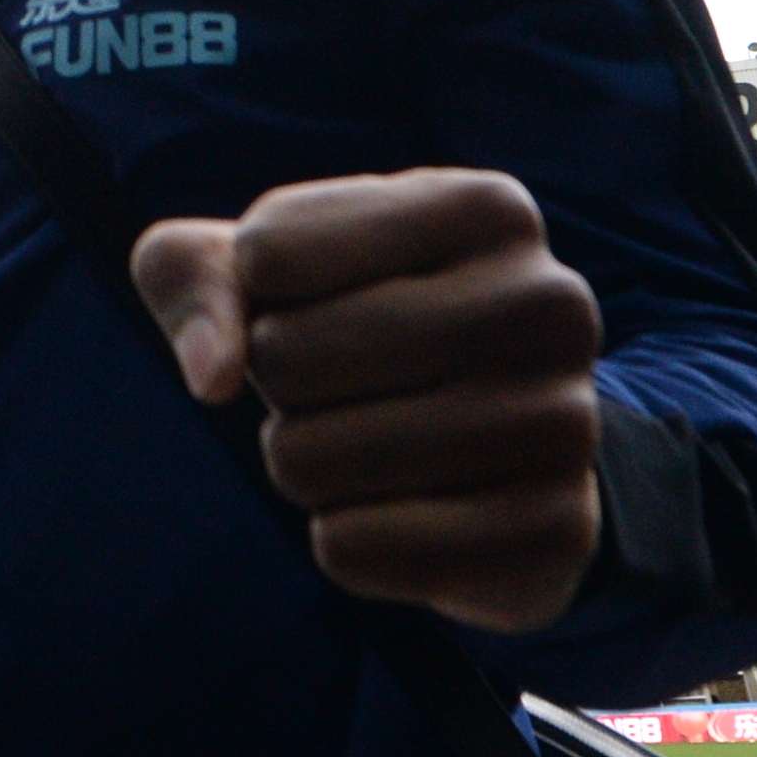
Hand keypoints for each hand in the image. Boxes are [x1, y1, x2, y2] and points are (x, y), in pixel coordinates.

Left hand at [132, 168, 604, 635]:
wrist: (502, 448)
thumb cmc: (360, 326)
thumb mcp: (266, 268)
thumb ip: (191, 275)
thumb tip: (210, 373)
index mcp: (487, 206)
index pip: (267, 252)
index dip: (254, 295)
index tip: (312, 302)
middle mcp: (548, 303)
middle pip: (286, 358)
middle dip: (275, 388)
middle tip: (336, 391)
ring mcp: (565, 422)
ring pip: (311, 462)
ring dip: (303, 467)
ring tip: (364, 450)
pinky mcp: (549, 533)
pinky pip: (353, 550)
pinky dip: (338, 542)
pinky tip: (392, 515)